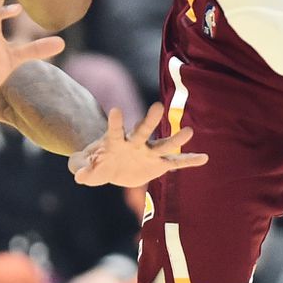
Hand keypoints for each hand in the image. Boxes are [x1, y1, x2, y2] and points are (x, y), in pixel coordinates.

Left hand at [68, 104, 208, 186]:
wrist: (111, 167)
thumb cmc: (96, 164)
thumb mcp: (85, 170)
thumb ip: (82, 170)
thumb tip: (78, 176)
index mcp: (115, 142)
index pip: (115, 130)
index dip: (115, 122)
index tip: (116, 110)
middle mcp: (135, 144)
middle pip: (143, 131)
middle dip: (149, 120)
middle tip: (157, 106)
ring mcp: (148, 153)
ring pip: (163, 145)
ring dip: (176, 139)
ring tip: (190, 131)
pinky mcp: (158, 164)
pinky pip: (176, 163)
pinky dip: (189, 161)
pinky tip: (204, 158)